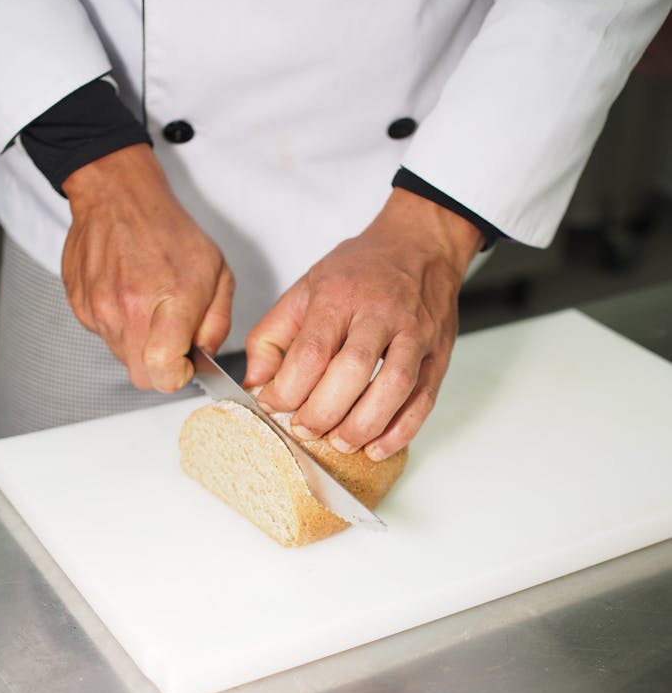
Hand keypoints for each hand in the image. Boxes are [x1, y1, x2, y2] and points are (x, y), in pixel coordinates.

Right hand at [61, 144, 233, 391]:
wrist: (117, 196)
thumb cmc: (170, 231)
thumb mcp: (217, 273)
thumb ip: (217, 323)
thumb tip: (204, 357)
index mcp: (168, 301)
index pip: (163, 372)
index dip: (177, 377)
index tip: (185, 363)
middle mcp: (128, 309)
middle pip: (142, 376)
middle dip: (160, 368)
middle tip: (171, 340)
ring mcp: (99, 308)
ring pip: (122, 357)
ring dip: (139, 344)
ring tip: (149, 307)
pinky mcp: (80, 305)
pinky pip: (104, 335)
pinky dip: (119, 326)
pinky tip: (128, 296)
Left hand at [244, 187, 482, 459]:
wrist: (420, 245)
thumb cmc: (360, 271)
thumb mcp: (304, 288)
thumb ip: (273, 336)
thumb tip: (255, 384)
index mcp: (340, 295)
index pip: (312, 350)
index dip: (289, 388)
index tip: (273, 406)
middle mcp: (380, 312)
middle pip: (354, 370)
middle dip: (325, 411)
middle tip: (306, 430)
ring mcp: (415, 333)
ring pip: (394, 386)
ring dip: (364, 425)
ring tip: (340, 443)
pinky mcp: (438, 354)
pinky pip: (424, 398)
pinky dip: (401, 430)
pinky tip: (377, 447)